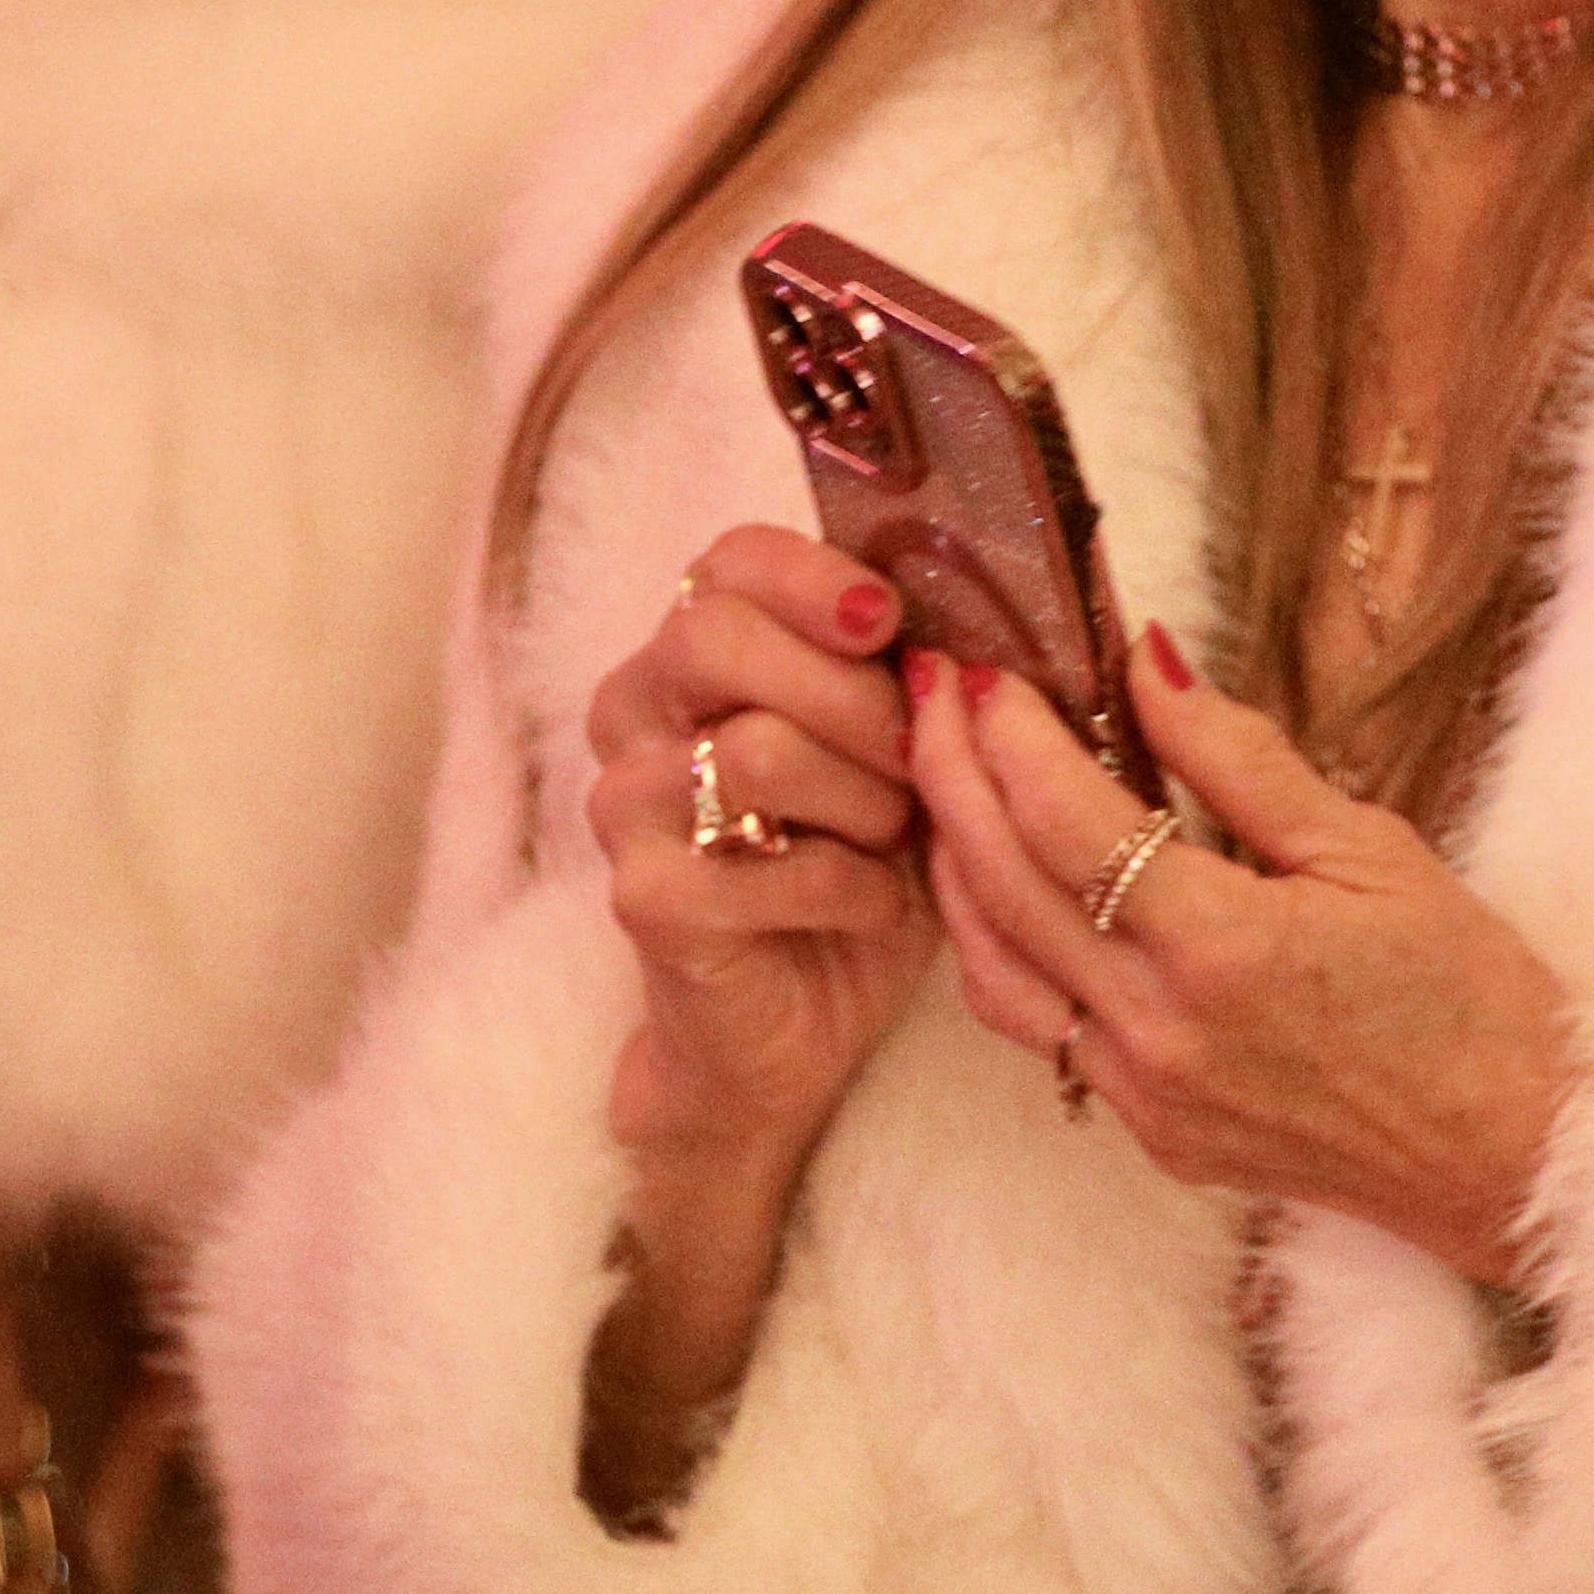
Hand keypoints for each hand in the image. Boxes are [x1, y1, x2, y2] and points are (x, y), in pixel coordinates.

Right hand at [582, 524, 936, 1196]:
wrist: (792, 1031)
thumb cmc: (852, 866)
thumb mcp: (890, 757)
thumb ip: (904, 677)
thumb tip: (969, 619)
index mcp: (689, 654)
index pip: (726, 562)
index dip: (812, 577)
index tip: (888, 620)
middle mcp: (633, 712)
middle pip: (716, 637)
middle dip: (849, 693)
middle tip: (912, 750)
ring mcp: (625, 806)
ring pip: (758, 751)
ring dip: (865, 799)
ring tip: (894, 837)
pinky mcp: (643, 898)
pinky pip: (774, 867)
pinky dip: (857, 888)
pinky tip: (874, 907)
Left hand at [908, 631, 1574, 1286]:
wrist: (1513, 1152)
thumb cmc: (1466, 994)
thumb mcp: (1368, 847)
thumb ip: (1240, 758)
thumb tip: (1145, 663)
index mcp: (1222, 947)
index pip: (1066, 819)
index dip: (1008, 732)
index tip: (983, 665)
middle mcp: (1159, 1030)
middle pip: (1001, 884)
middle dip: (949, 773)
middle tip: (928, 689)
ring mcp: (1143, 1094)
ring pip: (990, 968)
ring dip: (951, 864)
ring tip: (940, 775)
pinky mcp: (1149, 1132)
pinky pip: (1038, 1029)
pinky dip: (998, 946)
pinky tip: (1000, 887)